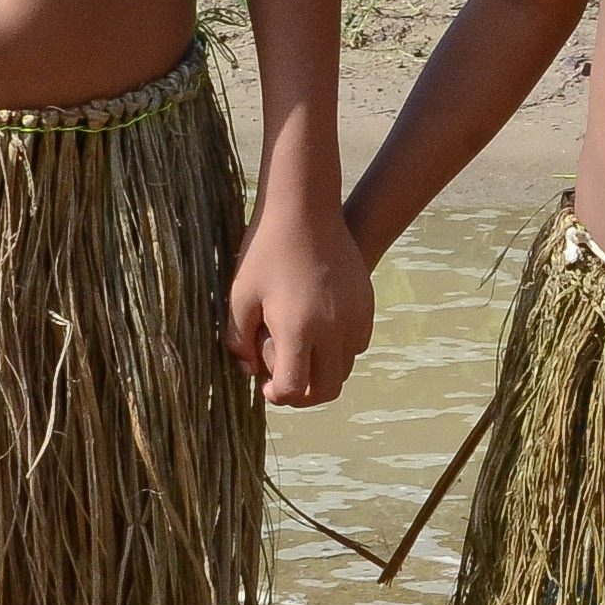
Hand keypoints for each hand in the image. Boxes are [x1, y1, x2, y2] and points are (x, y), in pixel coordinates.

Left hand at [226, 197, 373, 406]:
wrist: (305, 208)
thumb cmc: (265, 250)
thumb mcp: (239, 296)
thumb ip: (239, 340)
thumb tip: (249, 371)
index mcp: (298, 329)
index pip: (293, 389)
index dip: (277, 396)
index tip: (266, 387)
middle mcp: (332, 329)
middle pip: (327, 389)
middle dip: (303, 394)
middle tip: (284, 382)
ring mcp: (354, 316)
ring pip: (345, 367)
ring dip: (323, 372)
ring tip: (302, 354)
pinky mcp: (366, 302)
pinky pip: (358, 342)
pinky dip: (340, 349)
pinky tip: (320, 332)